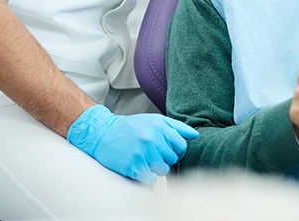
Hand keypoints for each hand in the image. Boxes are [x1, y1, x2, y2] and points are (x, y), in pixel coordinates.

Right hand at [67, 105, 198, 184]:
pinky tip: (138, 166)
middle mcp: (153, 138)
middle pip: (172, 158)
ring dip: (155, 168)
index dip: (175, 150)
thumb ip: (176, 127)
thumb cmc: (132, 127)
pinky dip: (146, 176)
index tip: (165, 148)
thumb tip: (195, 135)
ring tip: (144, 158)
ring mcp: (143, 152)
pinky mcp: (134, 166)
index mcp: (160, 126)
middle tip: (151, 152)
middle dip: (164, 158)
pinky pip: (151, 179)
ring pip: (163, 170)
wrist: (103, 133)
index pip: (181, 145)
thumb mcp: (155, 120)